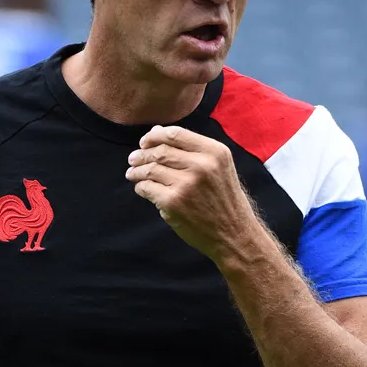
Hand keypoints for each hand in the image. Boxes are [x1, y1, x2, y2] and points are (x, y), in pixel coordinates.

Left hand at [125, 125, 255, 258]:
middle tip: (133, 159)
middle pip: (160, 151)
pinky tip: (142, 188)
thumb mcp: (219, 168)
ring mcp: (186, 184)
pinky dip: (140, 187)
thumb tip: (156, 132)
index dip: (154, 136)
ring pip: (150, 169)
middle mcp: (201, 165)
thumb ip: (191, 150)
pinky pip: (146, 188)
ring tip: (132, 173)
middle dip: (142, 154)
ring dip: (137, 171)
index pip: (175, 134)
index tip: (145, 142)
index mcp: (215, 152)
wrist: (234, 234)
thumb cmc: (224, 201)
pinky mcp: (173, 203)